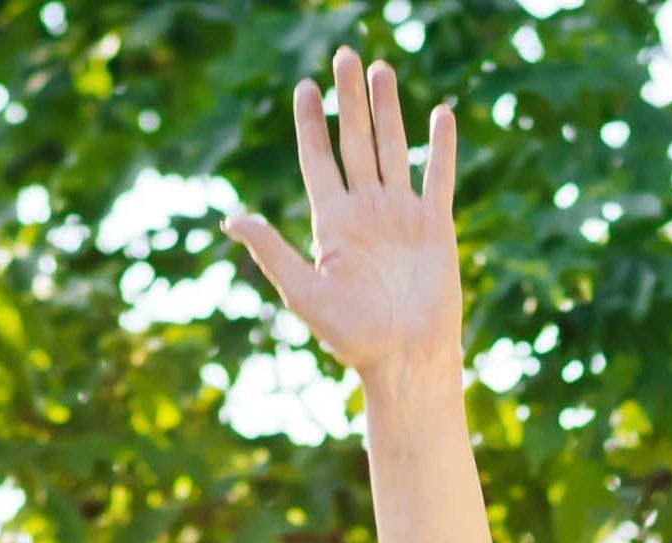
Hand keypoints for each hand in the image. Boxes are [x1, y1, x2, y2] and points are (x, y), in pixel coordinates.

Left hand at [229, 49, 462, 384]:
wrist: (405, 359)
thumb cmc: (352, 336)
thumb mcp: (303, 292)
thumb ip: (271, 251)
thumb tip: (230, 219)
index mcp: (332, 222)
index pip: (318, 160)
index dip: (310, 124)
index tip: (303, 88)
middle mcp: (365, 211)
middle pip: (354, 141)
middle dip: (348, 98)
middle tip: (344, 54)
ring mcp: (400, 214)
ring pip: (391, 148)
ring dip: (387, 109)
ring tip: (381, 68)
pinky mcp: (434, 225)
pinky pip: (437, 176)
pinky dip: (440, 146)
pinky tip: (440, 115)